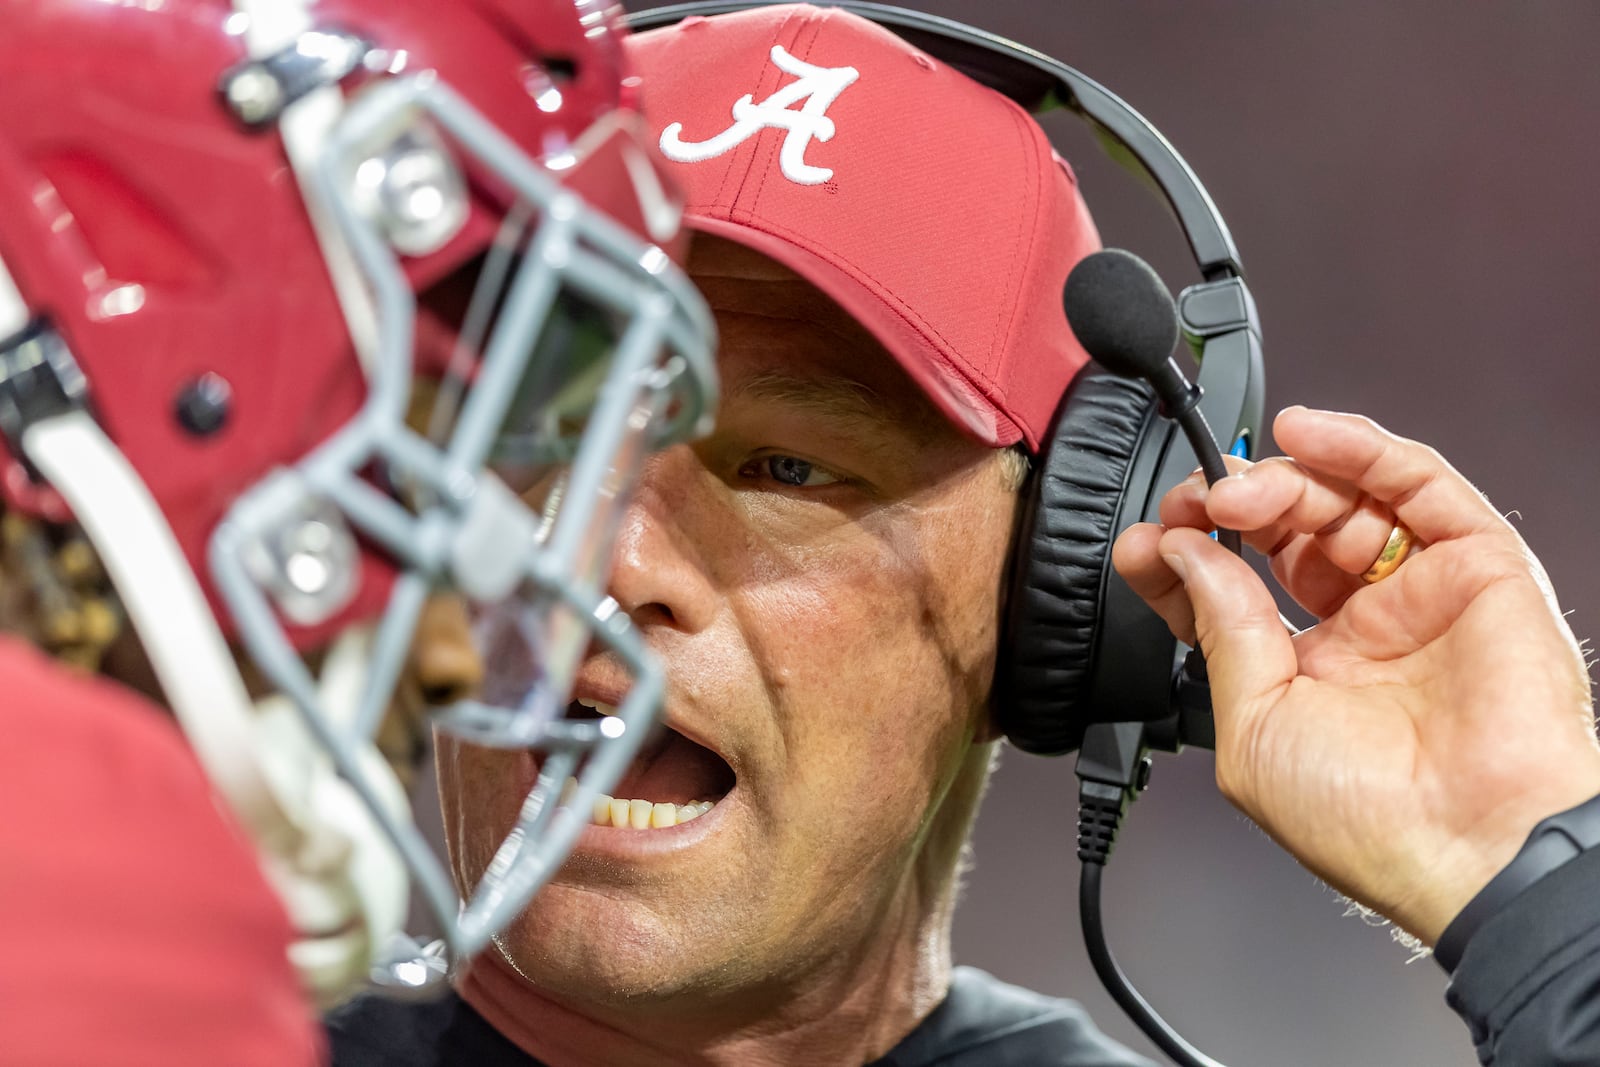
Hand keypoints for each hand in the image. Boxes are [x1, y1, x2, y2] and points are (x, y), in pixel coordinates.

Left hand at [1112, 405, 1599, 943]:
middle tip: (1189, 505)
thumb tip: (1184, 555)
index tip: (1144, 542)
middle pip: (1288, 531)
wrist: (1471, 846)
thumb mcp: (1252, 727)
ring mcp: (1423, 593)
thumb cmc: (1370, 822)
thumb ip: (1221, 631)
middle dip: (1226, 507)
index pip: (1235, 588)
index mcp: (1311, 674)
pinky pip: (1419, 485)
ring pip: (1347, 499)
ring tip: (1232, 493)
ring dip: (1281, 480)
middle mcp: (1368, 628)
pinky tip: (1300, 435)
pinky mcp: (1482, 566)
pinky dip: (1358, 448)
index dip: (1185, 555)